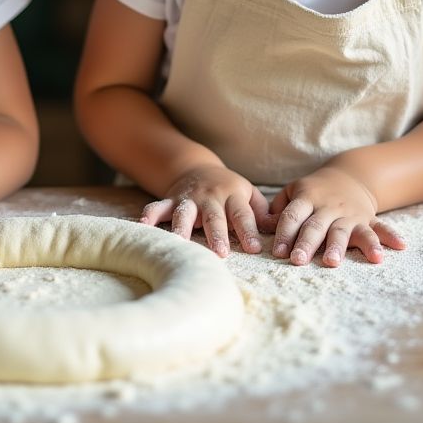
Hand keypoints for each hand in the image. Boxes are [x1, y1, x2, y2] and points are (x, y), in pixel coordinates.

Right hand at [140, 164, 268, 257]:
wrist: (198, 169)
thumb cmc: (229, 189)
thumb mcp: (249, 194)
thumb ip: (263, 213)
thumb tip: (279, 230)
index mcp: (233, 195)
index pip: (243, 215)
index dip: (249, 231)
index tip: (254, 248)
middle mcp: (210, 197)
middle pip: (214, 216)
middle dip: (217, 234)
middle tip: (220, 253)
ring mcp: (189, 198)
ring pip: (185, 213)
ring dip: (183, 228)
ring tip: (180, 243)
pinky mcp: (172, 201)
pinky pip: (159, 206)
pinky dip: (150, 214)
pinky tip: (142, 224)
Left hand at [261, 166, 405, 266]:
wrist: (349, 176)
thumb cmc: (313, 191)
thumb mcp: (293, 191)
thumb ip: (277, 209)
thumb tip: (262, 227)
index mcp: (306, 198)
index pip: (293, 215)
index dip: (285, 232)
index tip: (277, 251)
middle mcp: (328, 206)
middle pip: (316, 226)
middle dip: (307, 244)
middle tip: (298, 261)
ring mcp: (350, 213)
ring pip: (344, 231)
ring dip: (340, 246)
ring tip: (334, 263)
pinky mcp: (368, 219)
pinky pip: (379, 228)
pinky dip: (388, 238)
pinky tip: (399, 248)